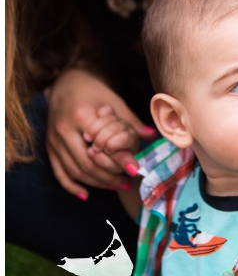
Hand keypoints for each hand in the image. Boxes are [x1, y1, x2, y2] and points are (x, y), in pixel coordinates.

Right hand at [46, 69, 156, 199]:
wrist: (67, 81)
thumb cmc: (94, 90)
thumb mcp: (115, 101)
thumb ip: (130, 121)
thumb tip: (151, 136)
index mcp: (81, 117)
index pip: (101, 148)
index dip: (119, 161)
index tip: (135, 170)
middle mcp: (64, 130)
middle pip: (86, 164)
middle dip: (108, 176)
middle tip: (128, 182)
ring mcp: (53, 140)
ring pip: (74, 170)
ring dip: (95, 182)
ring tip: (116, 185)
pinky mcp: (48, 146)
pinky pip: (58, 171)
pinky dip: (71, 185)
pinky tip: (85, 194)